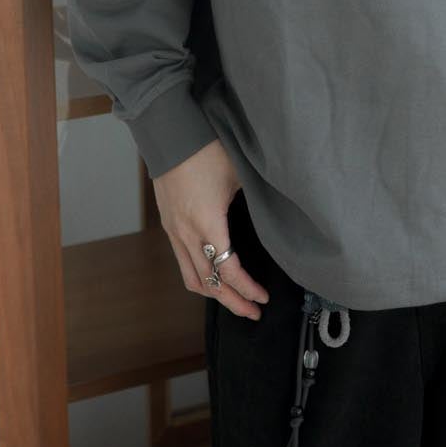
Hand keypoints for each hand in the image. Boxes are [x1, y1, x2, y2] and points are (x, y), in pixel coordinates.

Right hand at [153, 138, 270, 319]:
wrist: (171, 134)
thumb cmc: (206, 149)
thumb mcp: (238, 174)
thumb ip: (254, 201)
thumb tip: (275, 217)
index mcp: (207, 223)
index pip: (228, 270)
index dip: (247, 288)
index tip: (262, 296)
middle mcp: (187, 233)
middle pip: (210, 283)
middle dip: (233, 302)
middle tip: (253, 311)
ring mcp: (175, 231)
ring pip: (192, 278)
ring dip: (214, 295)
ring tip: (234, 301)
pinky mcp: (170, 225)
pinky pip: (183, 263)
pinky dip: (200, 278)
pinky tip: (213, 277)